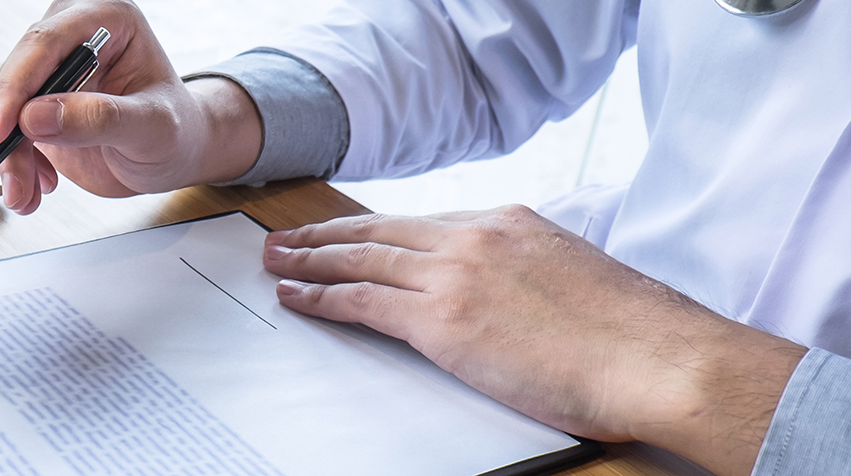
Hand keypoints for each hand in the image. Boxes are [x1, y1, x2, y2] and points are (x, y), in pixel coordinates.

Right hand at [0, 0, 262, 214]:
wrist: (173, 154)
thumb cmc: (176, 131)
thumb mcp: (152, 128)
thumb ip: (100, 118)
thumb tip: (35, 116)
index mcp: (108, 20)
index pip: (48, 43)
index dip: (16, 85)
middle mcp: (74, 37)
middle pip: (18, 72)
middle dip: (5, 126)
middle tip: (1, 165)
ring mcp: (53, 71)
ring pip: (7, 107)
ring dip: (9, 155)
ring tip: (24, 194)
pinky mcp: (38, 103)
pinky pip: (9, 130)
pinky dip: (15, 163)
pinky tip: (37, 185)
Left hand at [263, 206, 806, 475]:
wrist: (659, 359)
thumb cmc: (635, 335)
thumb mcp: (574, 276)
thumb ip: (527, 273)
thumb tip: (509, 296)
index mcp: (510, 222)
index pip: (423, 222)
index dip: (376, 229)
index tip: (348, 233)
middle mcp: (475, 236)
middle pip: (379, 232)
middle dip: (327, 236)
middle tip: (288, 240)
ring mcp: (454, 274)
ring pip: (359, 261)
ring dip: (310, 262)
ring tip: (278, 264)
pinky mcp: (441, 320)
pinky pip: (361, 302)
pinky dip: (321, 298)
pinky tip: (297, 298)